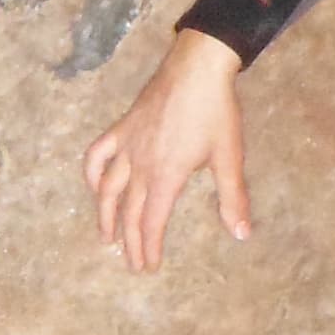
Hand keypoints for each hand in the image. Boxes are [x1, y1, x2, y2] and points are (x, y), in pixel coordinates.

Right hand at [83, 30, 250, 272]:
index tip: (148, 267)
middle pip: (129, 212)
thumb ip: (232, 198)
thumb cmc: (216, 111)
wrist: (197, 67)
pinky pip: (97, 155)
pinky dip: (92, 173)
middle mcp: (140, 166)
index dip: (148, 248)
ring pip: (106, 189)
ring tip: (106, 237)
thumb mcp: (229, 156)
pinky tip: (96, 185)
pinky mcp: (121, 129)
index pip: (152, 222)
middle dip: (130, 242)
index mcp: (166, 175)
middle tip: (131, 263)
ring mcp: (127, 146)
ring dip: (105, 216)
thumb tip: (241, 235)